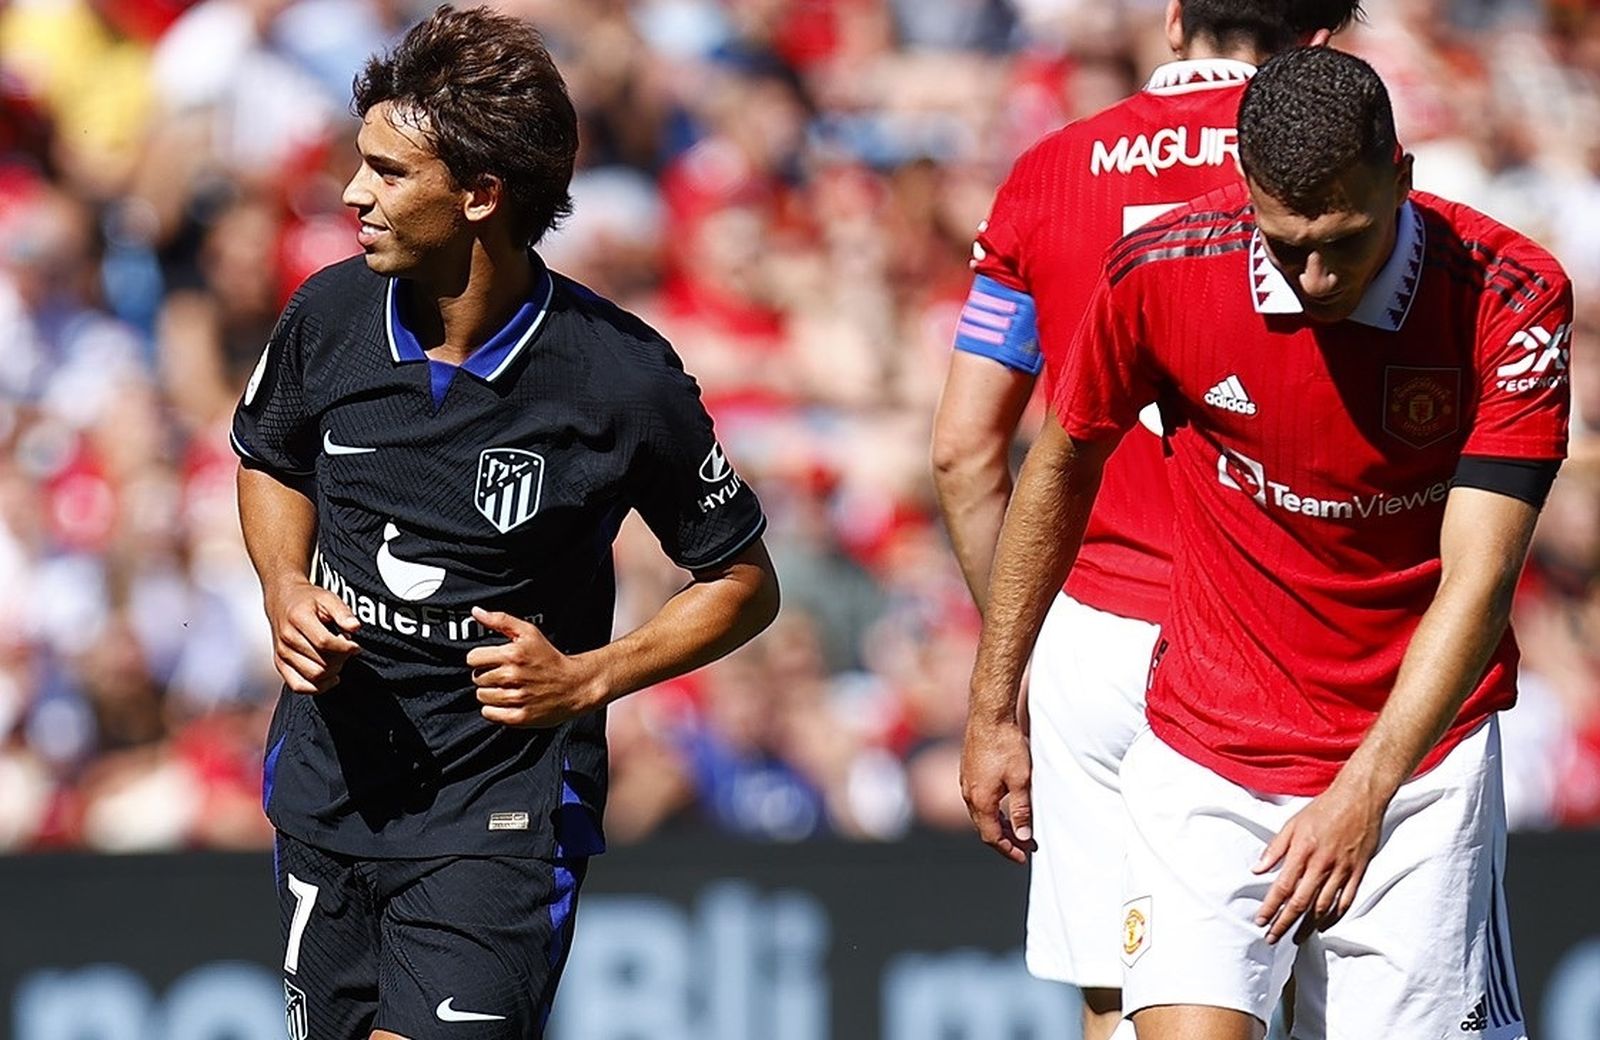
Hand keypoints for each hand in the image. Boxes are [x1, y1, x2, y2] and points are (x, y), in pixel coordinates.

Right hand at [265, 579, 360, 693]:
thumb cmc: (308, 600)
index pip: (325, 642)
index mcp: (298, 619)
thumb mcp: (328, 597)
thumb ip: (343, 612)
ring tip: (338, 659)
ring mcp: (282, 654)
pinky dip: (318, 687)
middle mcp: (287, 638)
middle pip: (321, 662)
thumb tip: (355, 627)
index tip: (355, 646)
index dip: (346, 648)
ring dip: (333, 672)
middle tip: (347, 651)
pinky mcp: (280, 664)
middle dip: (341, 659)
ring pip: (313, 676)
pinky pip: (299, 686)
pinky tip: (331, 676)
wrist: (283, 600)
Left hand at [466, 608, 604, 726]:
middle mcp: (513, 676)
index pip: (473, 658)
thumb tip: (476, 612)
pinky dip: (494, 709)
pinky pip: (489, 714)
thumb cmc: (551, 659)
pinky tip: (506, 702)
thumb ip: (500, 620)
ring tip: (506, 688)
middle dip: (487, 675)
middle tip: (503, 675)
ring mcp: (516, 698)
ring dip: (490, 693)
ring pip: (481, 696)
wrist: (575, 685)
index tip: (491, 660)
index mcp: (512, 654)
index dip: (480, 659)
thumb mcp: (529, 633)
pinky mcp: (520, 717)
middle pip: (476, 678)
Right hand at [960, 716, 1034, 863]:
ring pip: (979, 813)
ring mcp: (965, 781)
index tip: (1023, 856)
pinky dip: (991, 810)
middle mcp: (968, 794)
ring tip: (1016, 829)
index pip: (992, 837)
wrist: (989, 715)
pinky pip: (976, 799)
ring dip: (997, 825)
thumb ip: (1021, 811)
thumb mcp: (1021, 780)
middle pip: (984, 828)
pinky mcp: (968, 770)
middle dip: (1003, 840)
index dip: (1008, 850)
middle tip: (1024, 846)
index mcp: (980, 800)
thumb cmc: (1006, 744)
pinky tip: (1003, 805)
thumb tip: (1022, 836)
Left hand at [1253, 775, 1386, 943]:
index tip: (1261, 922)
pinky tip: (1323, 925)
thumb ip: (1275, 848)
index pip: (1283, 887)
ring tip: (1296, 938)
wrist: (1359, 798)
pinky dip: (1334, 916)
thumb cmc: (1323, 808)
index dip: (1271, 907)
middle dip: (1285, 923)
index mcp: (1303, 851)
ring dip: (1308, 925)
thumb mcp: (1292, 823)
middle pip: (1301, 902)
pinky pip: (1346, 900)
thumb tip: (1257, 870)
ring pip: (1323, 906)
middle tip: (1273, 938)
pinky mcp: (1358, 872)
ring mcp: (1342, 870)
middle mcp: (1322, 864)